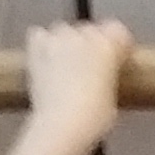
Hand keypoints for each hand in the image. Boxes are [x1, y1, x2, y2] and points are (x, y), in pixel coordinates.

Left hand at [7, 19, 130, 154]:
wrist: (63, 124)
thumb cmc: (96, 117)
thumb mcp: (113, 95)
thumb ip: (108, 76)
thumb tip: (100, 78)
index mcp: (109, 46)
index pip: (118, 31)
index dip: (117, 46)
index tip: (116, 60)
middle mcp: (84, 34)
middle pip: (90, 29)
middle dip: (90, 44)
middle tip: (88, 68)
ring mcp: (58, 39)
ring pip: (63, 30)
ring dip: (66, 43)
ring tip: (65, 65)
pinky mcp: (36, 49)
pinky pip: (38, 34)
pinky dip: (42, 44)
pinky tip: (45, 60)